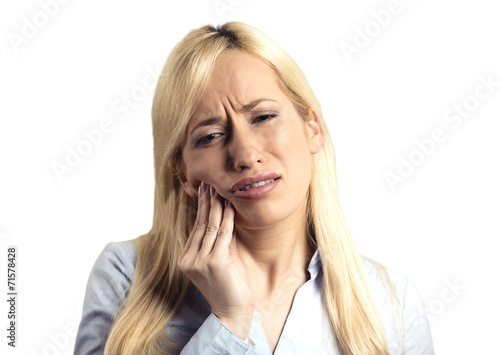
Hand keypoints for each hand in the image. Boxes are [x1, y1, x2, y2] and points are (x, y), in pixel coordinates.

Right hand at [178, 182, 254, 339]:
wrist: (233, 313)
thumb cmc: (229, 287)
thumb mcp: (221, 260)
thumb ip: (219, 241)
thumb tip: (223, 217)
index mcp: (187, 259)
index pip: (196, 228)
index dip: (202, 208)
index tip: (206, 191)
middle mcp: (190, 259)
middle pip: (201, 224)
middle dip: (207, 202)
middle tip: (210, 183)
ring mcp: (201, 261)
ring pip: (211, 227)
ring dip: (217, 206)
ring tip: (220, 189)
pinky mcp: (215, 263)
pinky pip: (223, 235)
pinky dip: (228, 219)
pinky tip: (230, 206)